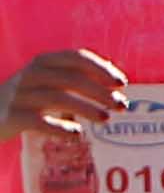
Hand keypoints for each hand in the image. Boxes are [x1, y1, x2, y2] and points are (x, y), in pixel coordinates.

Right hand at [6, 47, 126, 142]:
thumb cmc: (26, 97)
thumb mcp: (47, 80)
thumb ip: (74, 78)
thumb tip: (114, 84)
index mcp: (43, 62)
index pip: (76, 58)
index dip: (101, 69)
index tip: (121, 83)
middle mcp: (31, 75)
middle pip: (72, 79)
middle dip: (101, 92)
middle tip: (122, 106)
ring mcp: (20, 95)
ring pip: (59, 98)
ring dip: (87, 108)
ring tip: (106, 119)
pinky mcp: (13, 116)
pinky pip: (41, 122)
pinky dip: (62, 128)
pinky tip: (77, 134)